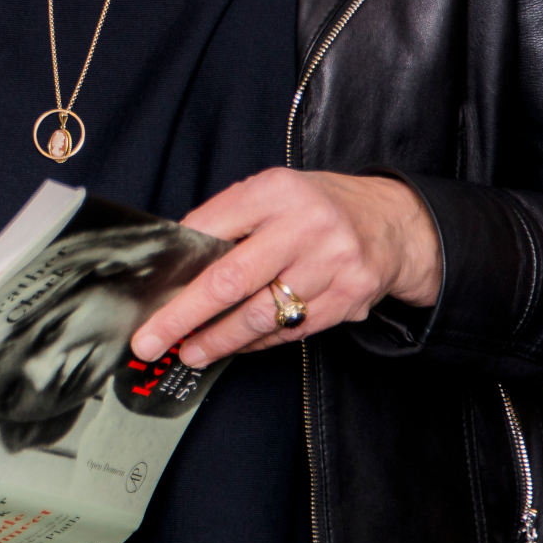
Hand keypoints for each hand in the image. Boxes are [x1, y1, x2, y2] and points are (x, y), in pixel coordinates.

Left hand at [134, 170, 444, 370]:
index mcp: (276, 191)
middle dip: (182, 316)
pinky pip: (290, 331)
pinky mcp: (349, 298)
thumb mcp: (273, 193)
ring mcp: (331, 264)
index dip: (176, 264)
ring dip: (218, 339)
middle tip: (148, 341)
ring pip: (260, 315)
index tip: (147, 292)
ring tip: (189, 351)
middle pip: (229, 280)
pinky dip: (256, 342)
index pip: (210, 228)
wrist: (395, 222)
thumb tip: (176, 263)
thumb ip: (229, 220)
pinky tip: (233, 346)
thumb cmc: (316, 208)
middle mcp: (306, 226)